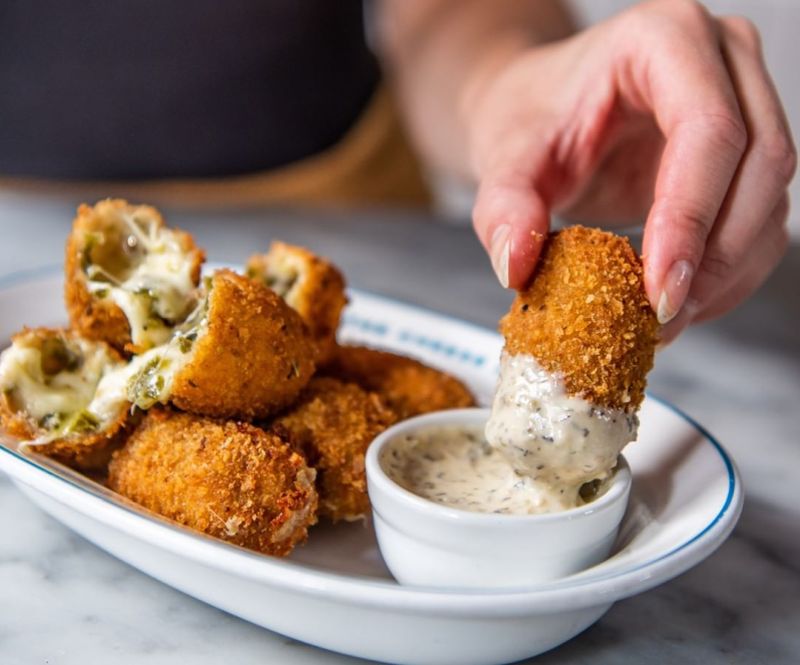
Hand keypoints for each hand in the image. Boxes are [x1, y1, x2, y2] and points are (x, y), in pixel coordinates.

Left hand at [466, 0, 795, 342]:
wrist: (540, 111)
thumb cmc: (528, 117)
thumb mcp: (504, 157)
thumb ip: (504, 207)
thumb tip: (517, 266)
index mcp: (663, 39)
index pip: (708, 130)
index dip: (690, 217)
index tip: (657, 289)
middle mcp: (722, 60)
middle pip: (760, 163)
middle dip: (714, 257)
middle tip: (661, 316)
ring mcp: (745, 102)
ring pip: (771, 198)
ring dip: (726, 273)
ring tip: (665, 318)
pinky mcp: (746, 152)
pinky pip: (762, 220)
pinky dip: (729, 272)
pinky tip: (682, 300)